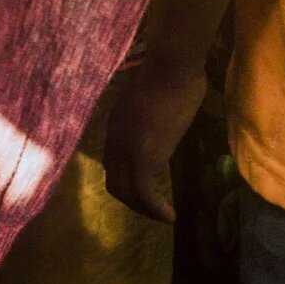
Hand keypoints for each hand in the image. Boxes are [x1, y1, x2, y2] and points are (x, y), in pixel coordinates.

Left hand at [102, 58, 207, 222]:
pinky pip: (146, 193)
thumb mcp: (153, 96)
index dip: (125, 180)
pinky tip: (171, 216)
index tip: (142, 188)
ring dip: (145, 209)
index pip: (113, 162)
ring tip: (162, 217)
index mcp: (115, 124)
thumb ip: (152, 113)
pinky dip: (156, 209)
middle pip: (115, 182)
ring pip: (128, 192)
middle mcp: (115, 140)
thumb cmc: (171, 71)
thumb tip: (166, 116)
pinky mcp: (145, 157)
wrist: (171, 65)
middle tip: (151, 209)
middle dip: (132, 201)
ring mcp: (128, 150)